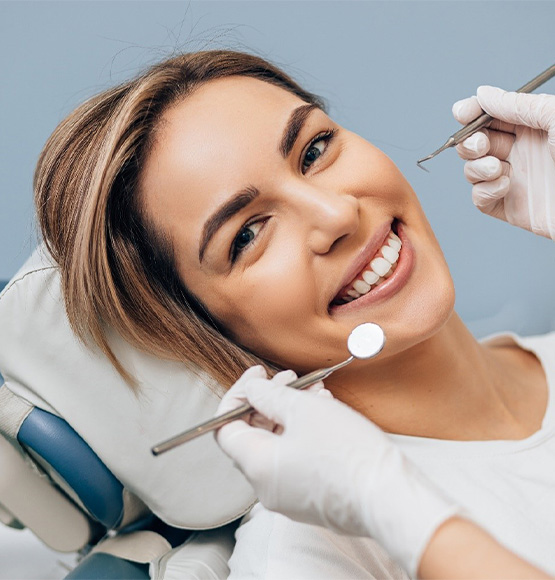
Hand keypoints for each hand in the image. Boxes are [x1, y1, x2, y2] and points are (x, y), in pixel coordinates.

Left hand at [215, 368, 460, 576]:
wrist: (391, 497)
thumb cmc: (347, 453)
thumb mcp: (303, 410)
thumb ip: (268, 395)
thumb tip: (251, 388)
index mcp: (256, 465)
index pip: (224, 427)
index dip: (237, 395)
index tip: (257, 376)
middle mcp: (265, 486)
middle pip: (253, 434)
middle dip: (269, 400)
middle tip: (289, 378)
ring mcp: (288, 495)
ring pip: (278, 444)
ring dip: (290, 412)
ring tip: (315, 391)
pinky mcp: (310, 498)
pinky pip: (296, 459)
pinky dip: (303, 432)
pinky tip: (325, 411)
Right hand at [453, 86, 554, 239]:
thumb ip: (517, 105)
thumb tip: (483, 94)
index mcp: (533, 126)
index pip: (491, 115)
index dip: (472, 112)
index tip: (462, 113)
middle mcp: (522, 152)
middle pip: (475, 142)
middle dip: (469, 142)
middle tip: (481, 145)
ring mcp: (515, 180)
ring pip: (472, 170)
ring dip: (476, 167)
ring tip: (496, 168)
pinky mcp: (511, 208)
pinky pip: (480, 199)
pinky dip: (484, 191)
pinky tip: (504, 186)